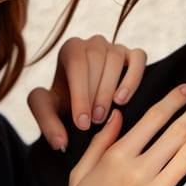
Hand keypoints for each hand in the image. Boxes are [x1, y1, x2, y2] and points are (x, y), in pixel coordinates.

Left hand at [28, 35, 146, 149]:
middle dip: (95, 93)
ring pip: (115, 57)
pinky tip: (123, 99)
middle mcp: (93, 43)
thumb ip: (47, 122)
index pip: (76, 63)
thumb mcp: (48, 110)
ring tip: (107, 114)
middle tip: (95, 121)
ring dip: (111, 87)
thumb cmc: (65, 102)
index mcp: (71, 48)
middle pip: (96, 58)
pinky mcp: (133, 55)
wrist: (85, 101)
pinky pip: (138, 58)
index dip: (80, 94)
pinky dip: (133, 78)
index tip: (82, 123)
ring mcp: (115, 47)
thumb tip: (60, 142)